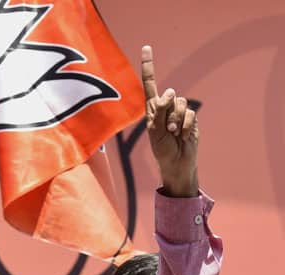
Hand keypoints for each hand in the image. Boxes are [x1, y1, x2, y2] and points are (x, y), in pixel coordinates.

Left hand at [142, 46, 198, 196]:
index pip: (150, 84)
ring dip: (177, 120)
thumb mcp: (156, 131)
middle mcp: (166, 108)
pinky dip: (186, 126)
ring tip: (174, 134)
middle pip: (170, 96)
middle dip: (168, 113)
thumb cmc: (162, 149)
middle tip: (167, 129)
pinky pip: (190, 114)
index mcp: (152, 109)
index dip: (148, 67)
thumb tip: (170, 92)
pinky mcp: (190, 119)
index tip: (146, 48)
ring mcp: (179, 113)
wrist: (176, 163)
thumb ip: (160, 110)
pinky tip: (183, 136)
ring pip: (181, 103)